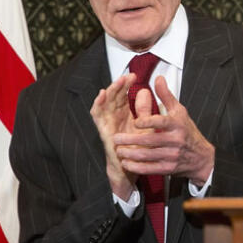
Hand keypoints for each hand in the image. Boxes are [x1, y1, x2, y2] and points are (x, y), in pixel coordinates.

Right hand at [90, 73, 138, 200]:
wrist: (133, 166)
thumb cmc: (139, 146)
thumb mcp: (145, 125)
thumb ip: (144, 109)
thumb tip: (145, 90)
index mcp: (124, 114)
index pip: (123, 95)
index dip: (127, 85)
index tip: (135, 75)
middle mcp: (114, 117)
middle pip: (113, 96)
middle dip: (119, 85)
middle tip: (128, 75)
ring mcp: (107, 123)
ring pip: (104, 103)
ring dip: (109, 91)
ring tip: (117, 81)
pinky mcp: (103, 131)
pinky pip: (97, 116)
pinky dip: (97, 104)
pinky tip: (101, 95)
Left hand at [112, 76, 215, 186]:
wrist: (200, 156)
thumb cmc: (187, 130)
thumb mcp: (179, 111)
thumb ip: (166, 95)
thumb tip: (158, 78)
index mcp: (177, 125)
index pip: (162, 122)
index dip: (148, 122)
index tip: (135, 122)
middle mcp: (175, 140)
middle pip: (151, 141)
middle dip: (131, 140)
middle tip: (115, 138)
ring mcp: (172, 156)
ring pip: (148, 155)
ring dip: (131, 154)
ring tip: (118, 150)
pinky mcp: (168, 168)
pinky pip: (150, 168)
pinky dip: (137, 167)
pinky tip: (127, 163)